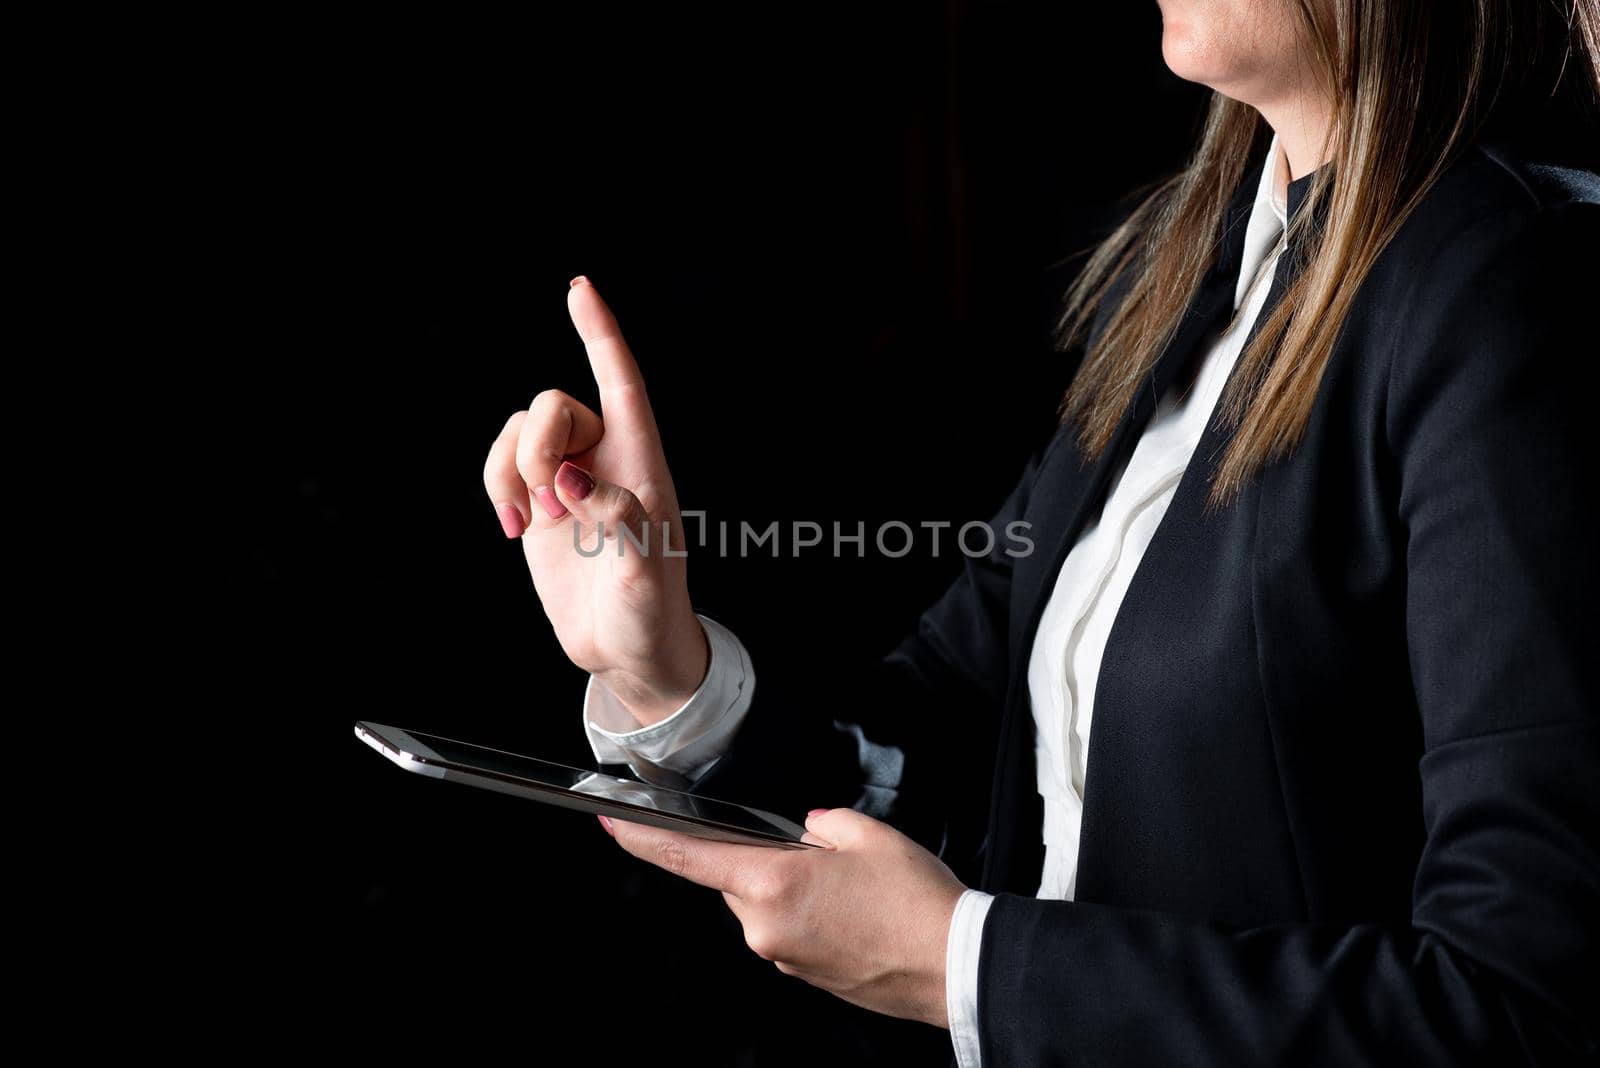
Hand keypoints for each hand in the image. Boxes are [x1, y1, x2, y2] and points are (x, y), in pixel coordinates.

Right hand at [483, 276, 706, 725]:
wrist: (627, 652)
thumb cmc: (651, 613)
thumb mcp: (645, 575)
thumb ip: (618, 521)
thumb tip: (575, 479)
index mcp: (643, 463)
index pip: (622, 383)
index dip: (600, 334)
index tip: (580, 288)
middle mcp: (606, 460)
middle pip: (554, 404)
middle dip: (538, 448)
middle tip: (553, 511)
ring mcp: (570, 479)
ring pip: (523, 430)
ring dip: (514, 471)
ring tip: (537, 526)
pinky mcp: (541, 502)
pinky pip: (504, 464)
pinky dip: (498, 486)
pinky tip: (513, 527)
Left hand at [600, 807, 967, 1027]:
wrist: (955, 963)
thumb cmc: (915, 901)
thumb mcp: (867, 834)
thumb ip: (822, 823)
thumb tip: (807, 831)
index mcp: (773, 884)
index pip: (690, 858)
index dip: (645, 840)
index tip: (614, 823)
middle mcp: (766, 928)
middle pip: (741, 879)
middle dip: (772, 859)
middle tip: (826, 855)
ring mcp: (784, 957)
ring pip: (768, 905)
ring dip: (797, 889)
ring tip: (855, 890)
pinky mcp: (805, 976)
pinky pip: (792, 931)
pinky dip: (814, 916)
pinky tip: (857, 913)